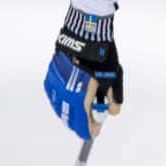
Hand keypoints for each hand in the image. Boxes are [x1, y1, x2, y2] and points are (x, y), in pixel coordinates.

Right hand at [43, 7, 122, 139]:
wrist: (87, 34)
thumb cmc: (102, 57)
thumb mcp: (113, 79)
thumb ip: (113, 99)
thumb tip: (112, 112)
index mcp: (80, 99)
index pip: (82, 124)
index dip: (89, 130)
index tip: (95, 132)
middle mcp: (64, 95)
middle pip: (70, 118)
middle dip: (80, 122)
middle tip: (90, 121)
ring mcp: (55, 85)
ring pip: (60, 107)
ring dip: (71, 111)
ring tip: (82, 109)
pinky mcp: (51, 75)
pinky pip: (55, 94)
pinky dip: (63, 99)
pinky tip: (71, 96)